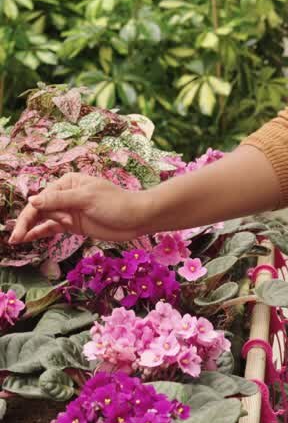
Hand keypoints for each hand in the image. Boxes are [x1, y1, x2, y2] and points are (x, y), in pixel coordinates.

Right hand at [7, 173, 150, 244]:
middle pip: (40, 208)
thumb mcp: (87, 199)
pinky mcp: (72, 225)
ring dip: (31, 228)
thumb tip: (32, 201)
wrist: (136, 219)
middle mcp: (65, 195)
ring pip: (43, 219)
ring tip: (17, 240)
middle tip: (15, 237)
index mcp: (68, 182)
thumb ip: (59, 201)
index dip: (39, 210)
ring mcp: (68, 211)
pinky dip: (39, 232)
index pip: (44, 196)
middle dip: (27, 221)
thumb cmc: (115, 203)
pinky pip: (51, 228)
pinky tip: (28, 238)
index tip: (49, 222)